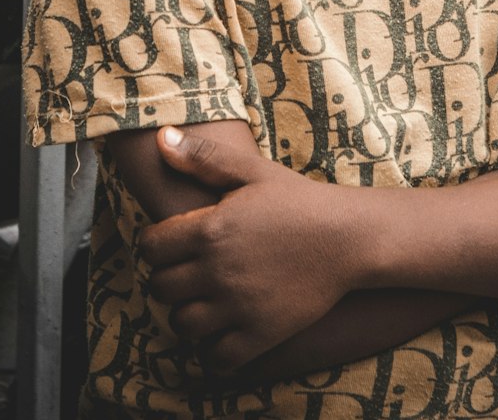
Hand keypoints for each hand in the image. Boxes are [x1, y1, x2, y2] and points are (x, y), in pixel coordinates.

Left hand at [139, 127, 355, 371]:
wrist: (347, 238)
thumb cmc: (297, 200)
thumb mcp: (252, 171)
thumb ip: (203, 157)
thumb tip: (161, 139)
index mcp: (210, 229)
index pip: (150, 247)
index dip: (156, 244)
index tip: (171, 243)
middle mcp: (217, 271)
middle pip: (161, 287)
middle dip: (169, 278)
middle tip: (188, 270)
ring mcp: (238, 307)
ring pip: (182, 325)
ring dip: (187, 313)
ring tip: (203, 300)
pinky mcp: (260, 335)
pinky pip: (216, 358)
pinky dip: (213, 349)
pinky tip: (223, 330)